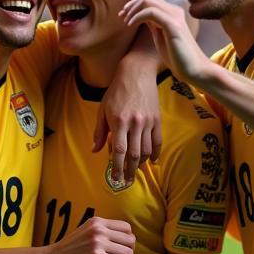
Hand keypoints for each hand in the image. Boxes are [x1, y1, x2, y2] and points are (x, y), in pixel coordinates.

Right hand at [45, 216, 136, 253]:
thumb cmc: (67, 252)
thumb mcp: (85, 234)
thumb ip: (101, 234)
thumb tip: (124, 245)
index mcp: (96, 222)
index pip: (126, 227)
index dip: (128, 240)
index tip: (123, 250)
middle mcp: (99, 230)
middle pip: (130, 239)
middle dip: (130, 251)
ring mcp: (98, 244)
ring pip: (128, 252)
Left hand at [94, 65, 162, 184]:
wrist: (137, 73)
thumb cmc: (116, 91)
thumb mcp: (102, 109)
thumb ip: (100, 132)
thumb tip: (95, 150)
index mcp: (118, 121)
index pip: (118, 151)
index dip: (117, 167)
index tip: (115, 178)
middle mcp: (134, 123)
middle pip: (133, 154)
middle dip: (129, 170)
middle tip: (126, 180)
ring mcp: (148, 122)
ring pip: (146, 150)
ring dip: (140, 163)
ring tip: (134, 170)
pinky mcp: (157, 119)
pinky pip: (158, 141)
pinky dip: (155, 153)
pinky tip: (151, 161)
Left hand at [120, 0, 209, 85]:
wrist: (194, 70)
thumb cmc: (178, 57)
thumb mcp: (161, 37)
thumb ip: (154, 24)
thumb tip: (142, 16)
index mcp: (172, 12)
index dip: (134, 3)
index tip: (124, 15)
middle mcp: (174, 10)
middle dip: (131, 4)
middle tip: (121, 16)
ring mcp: (175, 16)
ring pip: (148, 1)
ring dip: (132, 9)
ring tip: (125, 21)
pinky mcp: (173, 25)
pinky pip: (151, 12)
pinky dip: (137, 17)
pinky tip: (131, 25)